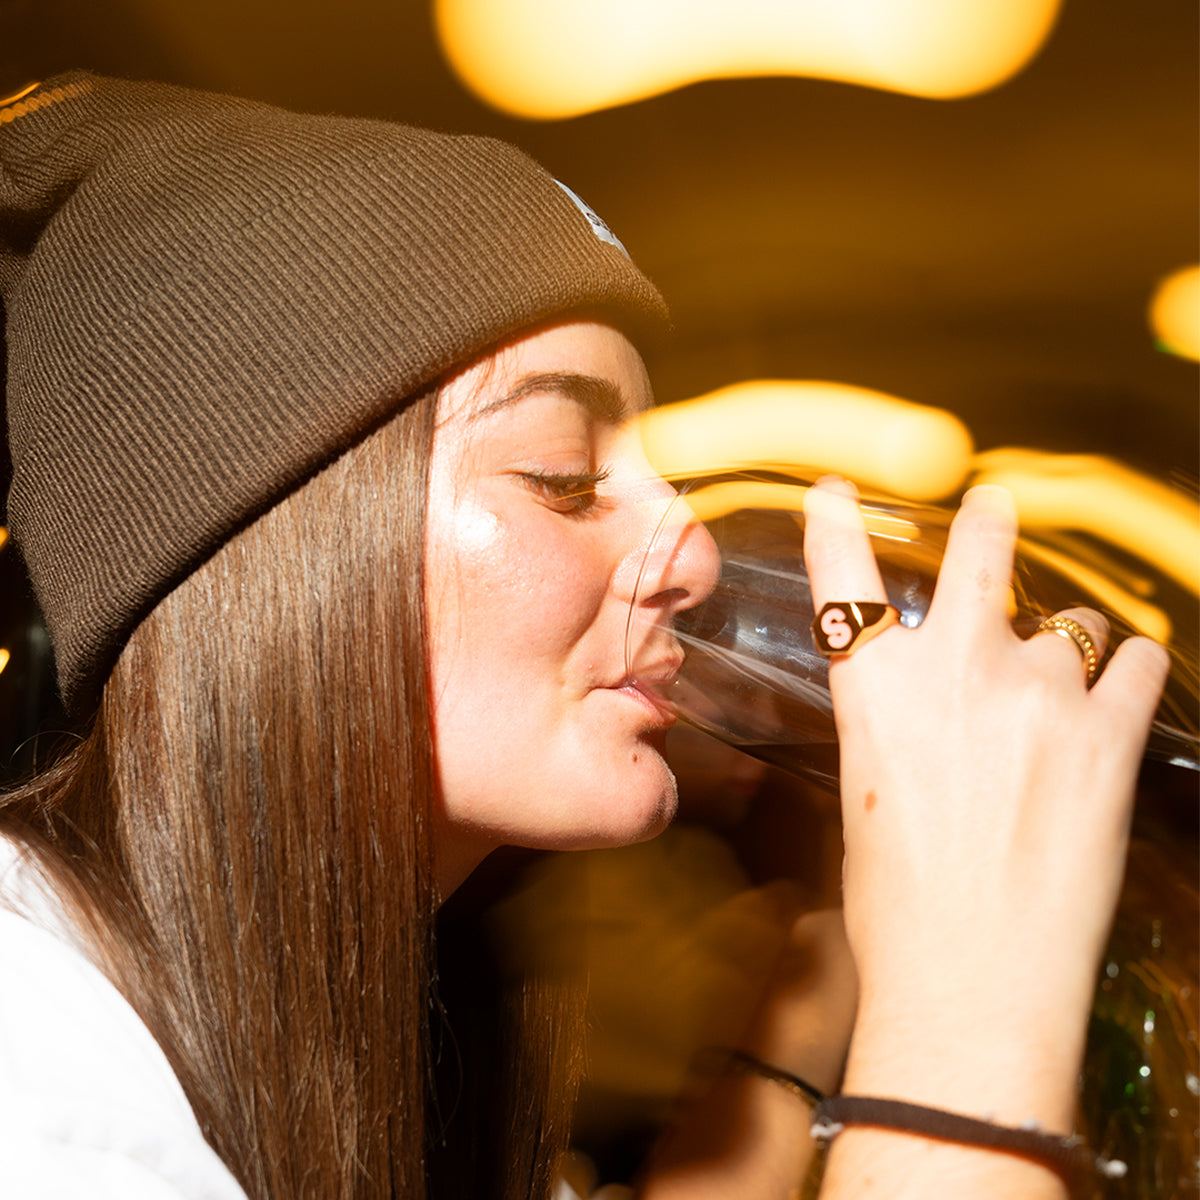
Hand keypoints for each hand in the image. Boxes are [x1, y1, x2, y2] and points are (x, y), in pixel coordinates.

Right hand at [802, 479, 1169, 1125]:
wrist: (973, 981)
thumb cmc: (899, 903)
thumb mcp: (871, 795)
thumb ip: (900, 726)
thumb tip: (932, 705)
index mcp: (876, 688)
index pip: (842, 579)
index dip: (834, 524)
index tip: (834, 493)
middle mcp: (955, 668)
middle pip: (980, 551)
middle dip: (989, 520)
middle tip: (994, 504)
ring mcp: (1038, 692)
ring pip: (1072, 620)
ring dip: (1068, 639)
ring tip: (1068, 676)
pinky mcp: (1109, 732)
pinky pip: (1138, 660)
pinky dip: (1130, 668)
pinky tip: (1119, 689)